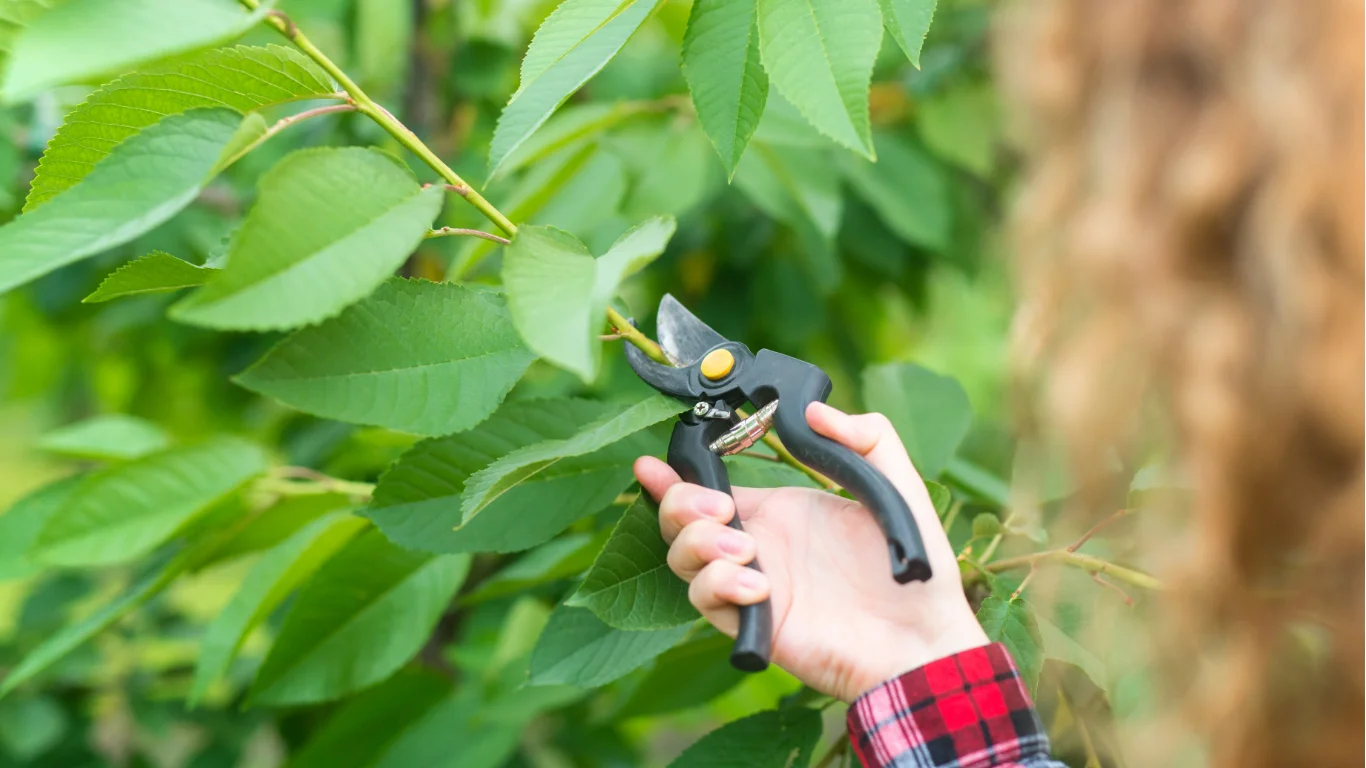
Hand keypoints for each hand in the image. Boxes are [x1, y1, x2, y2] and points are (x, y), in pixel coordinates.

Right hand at [634, 402, 987, 701]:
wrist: (923, 638)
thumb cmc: (915, 569)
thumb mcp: (895, 485)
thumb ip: (865, 435)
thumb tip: (812, 411)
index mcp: (780, 512)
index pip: (708, 488)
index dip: (673, 475)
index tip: (651, 464)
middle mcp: (757, 546)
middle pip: (679, 520)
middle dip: (680, 504)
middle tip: (718, 508)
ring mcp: (751, 585)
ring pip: (681, 560)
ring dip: (700, 544)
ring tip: (747, 549)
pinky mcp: (753, 624)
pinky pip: (705, 600)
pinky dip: (721, 585)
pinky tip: (762, 587)